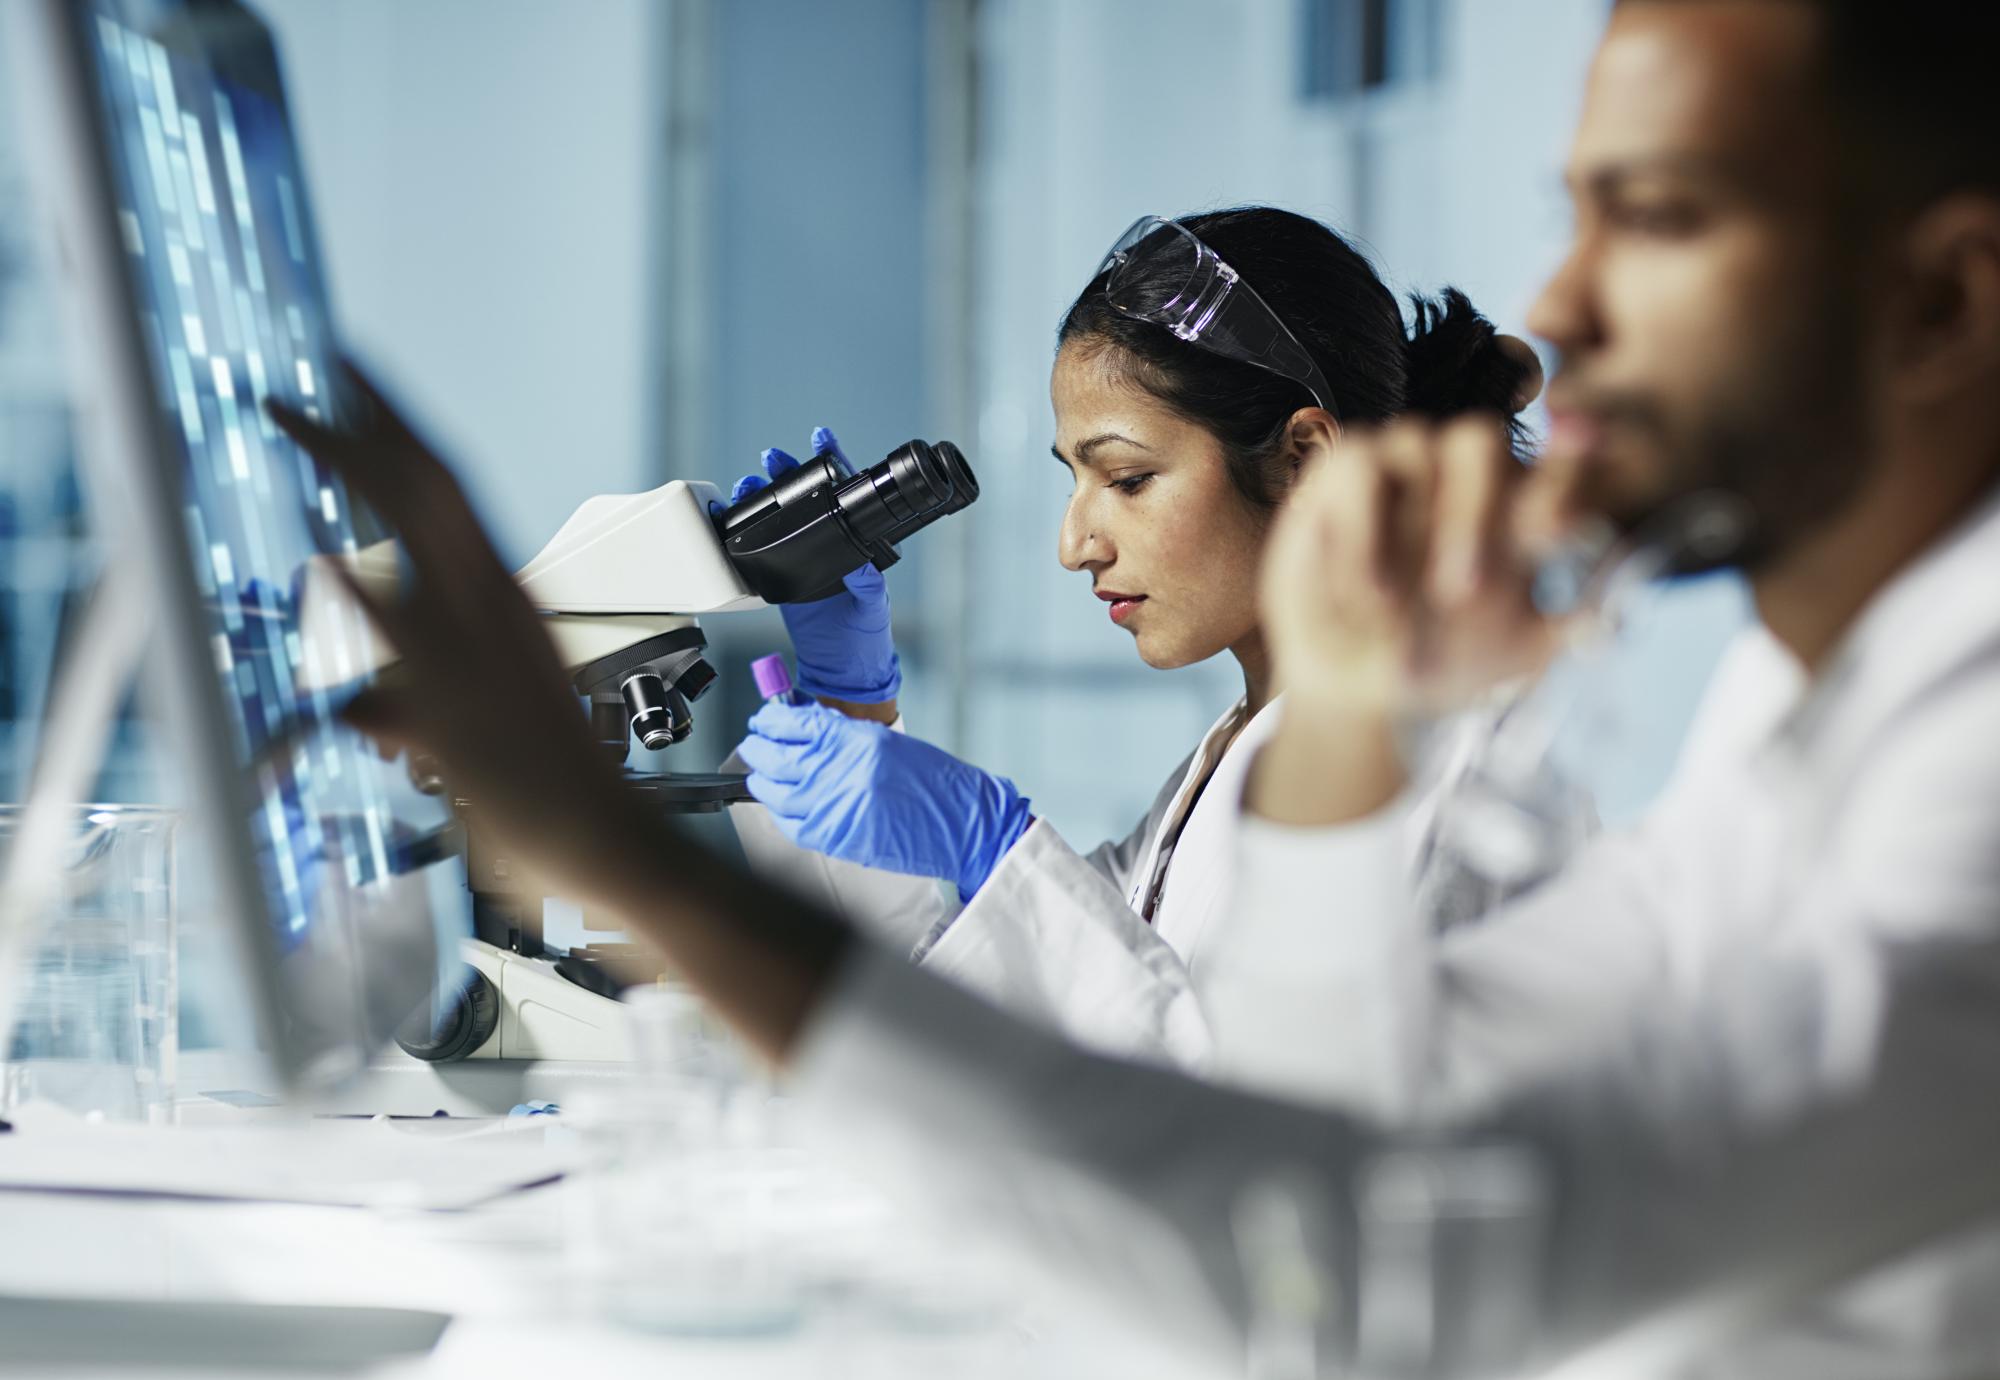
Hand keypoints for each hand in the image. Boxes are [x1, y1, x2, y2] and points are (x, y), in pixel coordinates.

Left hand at [266, 363, 850, 1064]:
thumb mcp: (480, 718)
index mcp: (506, 599)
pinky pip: (403, 640)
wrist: (604, 839)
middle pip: (429, 486)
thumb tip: (359, 704)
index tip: (354, 378)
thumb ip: (410, 700)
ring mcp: (476, 647)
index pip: (448, 490)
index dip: (399, 429)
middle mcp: (494, 606)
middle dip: (370, 419)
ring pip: (415, 530)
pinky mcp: (458, 702)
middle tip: (319, 365)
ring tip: (294, 414)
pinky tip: (322, 559)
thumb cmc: (554, 785)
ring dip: (350, 466)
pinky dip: (362, 594)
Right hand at [731, 427, 900, 705]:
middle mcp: (828, 543)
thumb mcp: (873, 608)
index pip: (846, 495)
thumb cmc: (866, 637)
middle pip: (806, 498)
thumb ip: (869, 587)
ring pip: (781, 516)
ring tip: (749, 482)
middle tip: (773, 457)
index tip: (822, 439)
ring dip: (764, 495)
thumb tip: (862, 566)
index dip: (835, 463)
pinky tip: (736, 515)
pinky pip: (761, 546)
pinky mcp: (780, 575)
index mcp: (856, 542)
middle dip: (788, 472)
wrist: (840, 669)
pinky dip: (747, 528)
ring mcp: (802, 557)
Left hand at [736, 700, 1031, 899]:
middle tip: (755, 744)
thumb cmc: (933, 782)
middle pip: (774, 756)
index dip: (769, 721)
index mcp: (855, 740)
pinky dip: (779, 812)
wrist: (962, 823)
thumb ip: (842, 736)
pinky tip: (780, 804)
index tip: (763, 720)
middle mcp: (839, 771)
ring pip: (773, 792)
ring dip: (762, 781)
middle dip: (757, 748)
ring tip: (762, 775)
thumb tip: (802, 729)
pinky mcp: (835, 838)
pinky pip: (790, 824)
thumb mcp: (887, 744)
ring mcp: (833, 806)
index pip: (792, 723)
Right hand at [1251, 417, 1574, 825]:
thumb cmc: (1446, 659)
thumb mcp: (1515, 654)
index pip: (1553, 469)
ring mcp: (1401, 468)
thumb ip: (1564, 629)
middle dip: (1473, 511)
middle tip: (1463, 591)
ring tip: (1392, 606)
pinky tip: (1364, 589)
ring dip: (1406, 528)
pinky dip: (1359, 527)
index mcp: (1515, 507)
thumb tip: (1610, 618)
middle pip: (1479, 441)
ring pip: (1417, 442)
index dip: (1566, 471)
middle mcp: (1459, 476)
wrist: (1362, 687)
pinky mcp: (1343, 473)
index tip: (1562, 517)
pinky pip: (1356, 465)